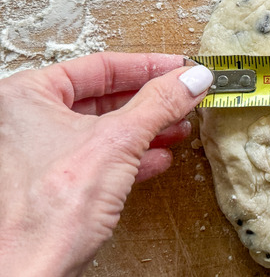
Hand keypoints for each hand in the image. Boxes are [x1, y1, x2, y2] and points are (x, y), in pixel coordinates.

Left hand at [0, 53, 212, 276]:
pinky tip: (157, 158)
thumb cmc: (50, 209)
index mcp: (26, 96)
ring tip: (179, 126)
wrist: (31, 271)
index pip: (99, 67)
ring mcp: (37, 154)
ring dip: (146, 129)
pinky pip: (98, 157)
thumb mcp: (119, 140)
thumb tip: (191, 79)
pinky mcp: (53, 184)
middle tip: (184, 96)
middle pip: (102, 97)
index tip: (179, 69)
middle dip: (150, 101)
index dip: (147, 67)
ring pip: (103, 129)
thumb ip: (160, 103)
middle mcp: (25, 121)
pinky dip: (131, 156)